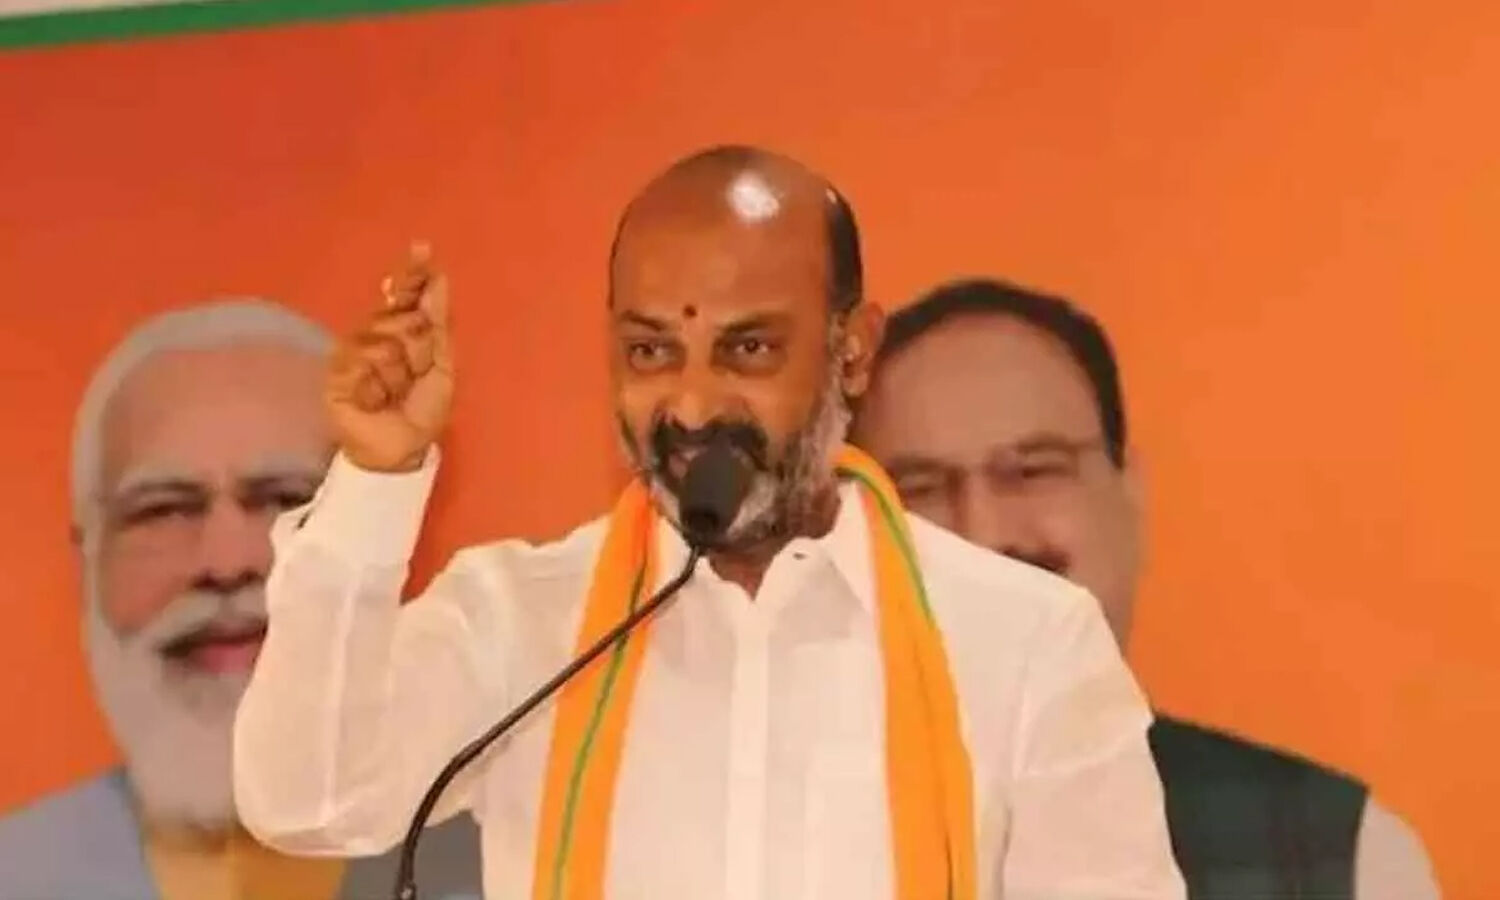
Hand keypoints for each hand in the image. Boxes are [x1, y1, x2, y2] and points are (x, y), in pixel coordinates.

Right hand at [326, 241, 453, 471]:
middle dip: (419, 351)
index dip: (412, 273)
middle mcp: (374, 332)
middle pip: (402, 319)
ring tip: (395, 392)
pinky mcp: (336, 374)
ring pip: (385, 343)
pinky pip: (362, 365)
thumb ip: (437, 321)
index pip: (405, 292)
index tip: (421, 249)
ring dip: (400, 374)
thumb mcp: (441, 364)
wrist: (401, 448)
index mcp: (401, 327)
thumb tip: (438, 278)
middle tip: (416, 376)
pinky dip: (377, 385)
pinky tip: (376, 398)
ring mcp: (351, 351)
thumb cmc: (422, 407)